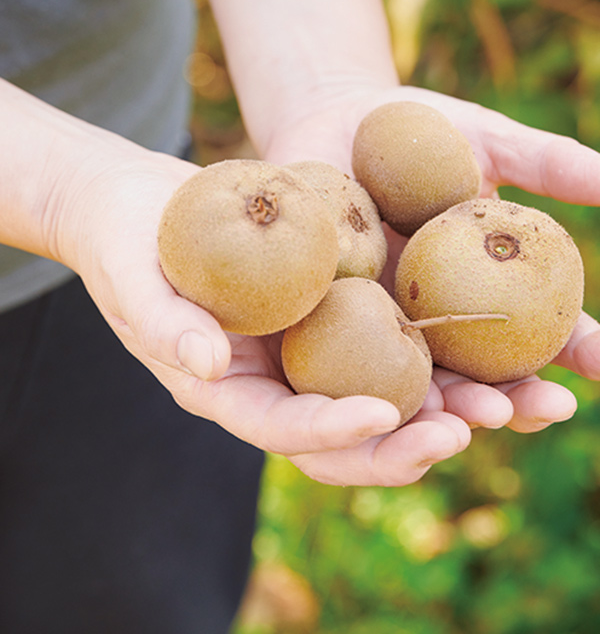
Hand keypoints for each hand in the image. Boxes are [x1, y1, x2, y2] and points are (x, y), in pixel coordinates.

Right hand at [49, 138, 470, 486]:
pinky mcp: (322, 314)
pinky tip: (470, 348)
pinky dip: (422, 355)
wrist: (141, 204)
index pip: (278, 428)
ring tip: (496, 405)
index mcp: (221, 388)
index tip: (381, 418)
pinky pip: (376, 344)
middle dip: (399, 445)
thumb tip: (210, 366)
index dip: (328, 429)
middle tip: (463, 432)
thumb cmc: (127, 239)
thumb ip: (162, 323)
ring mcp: (297, 351)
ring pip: (370, 397)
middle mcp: (268, 381)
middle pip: (337, 435)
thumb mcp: (134, 275)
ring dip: (430, 409)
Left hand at [261, 83, 599, 435]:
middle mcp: (438, 319)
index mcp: (486, 289)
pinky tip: (385, 405)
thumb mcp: (484, 141)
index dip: (578, 351)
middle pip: (485, 378)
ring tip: (472, 420)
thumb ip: (548, 164)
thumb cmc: (415, 130)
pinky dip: (367, 386)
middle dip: (515, 402)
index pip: (542, 333)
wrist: (330, 118)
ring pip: (419, 385)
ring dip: (448, 412)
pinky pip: (346, 358)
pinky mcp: (328, 322)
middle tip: (538, 407)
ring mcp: (382, 324)